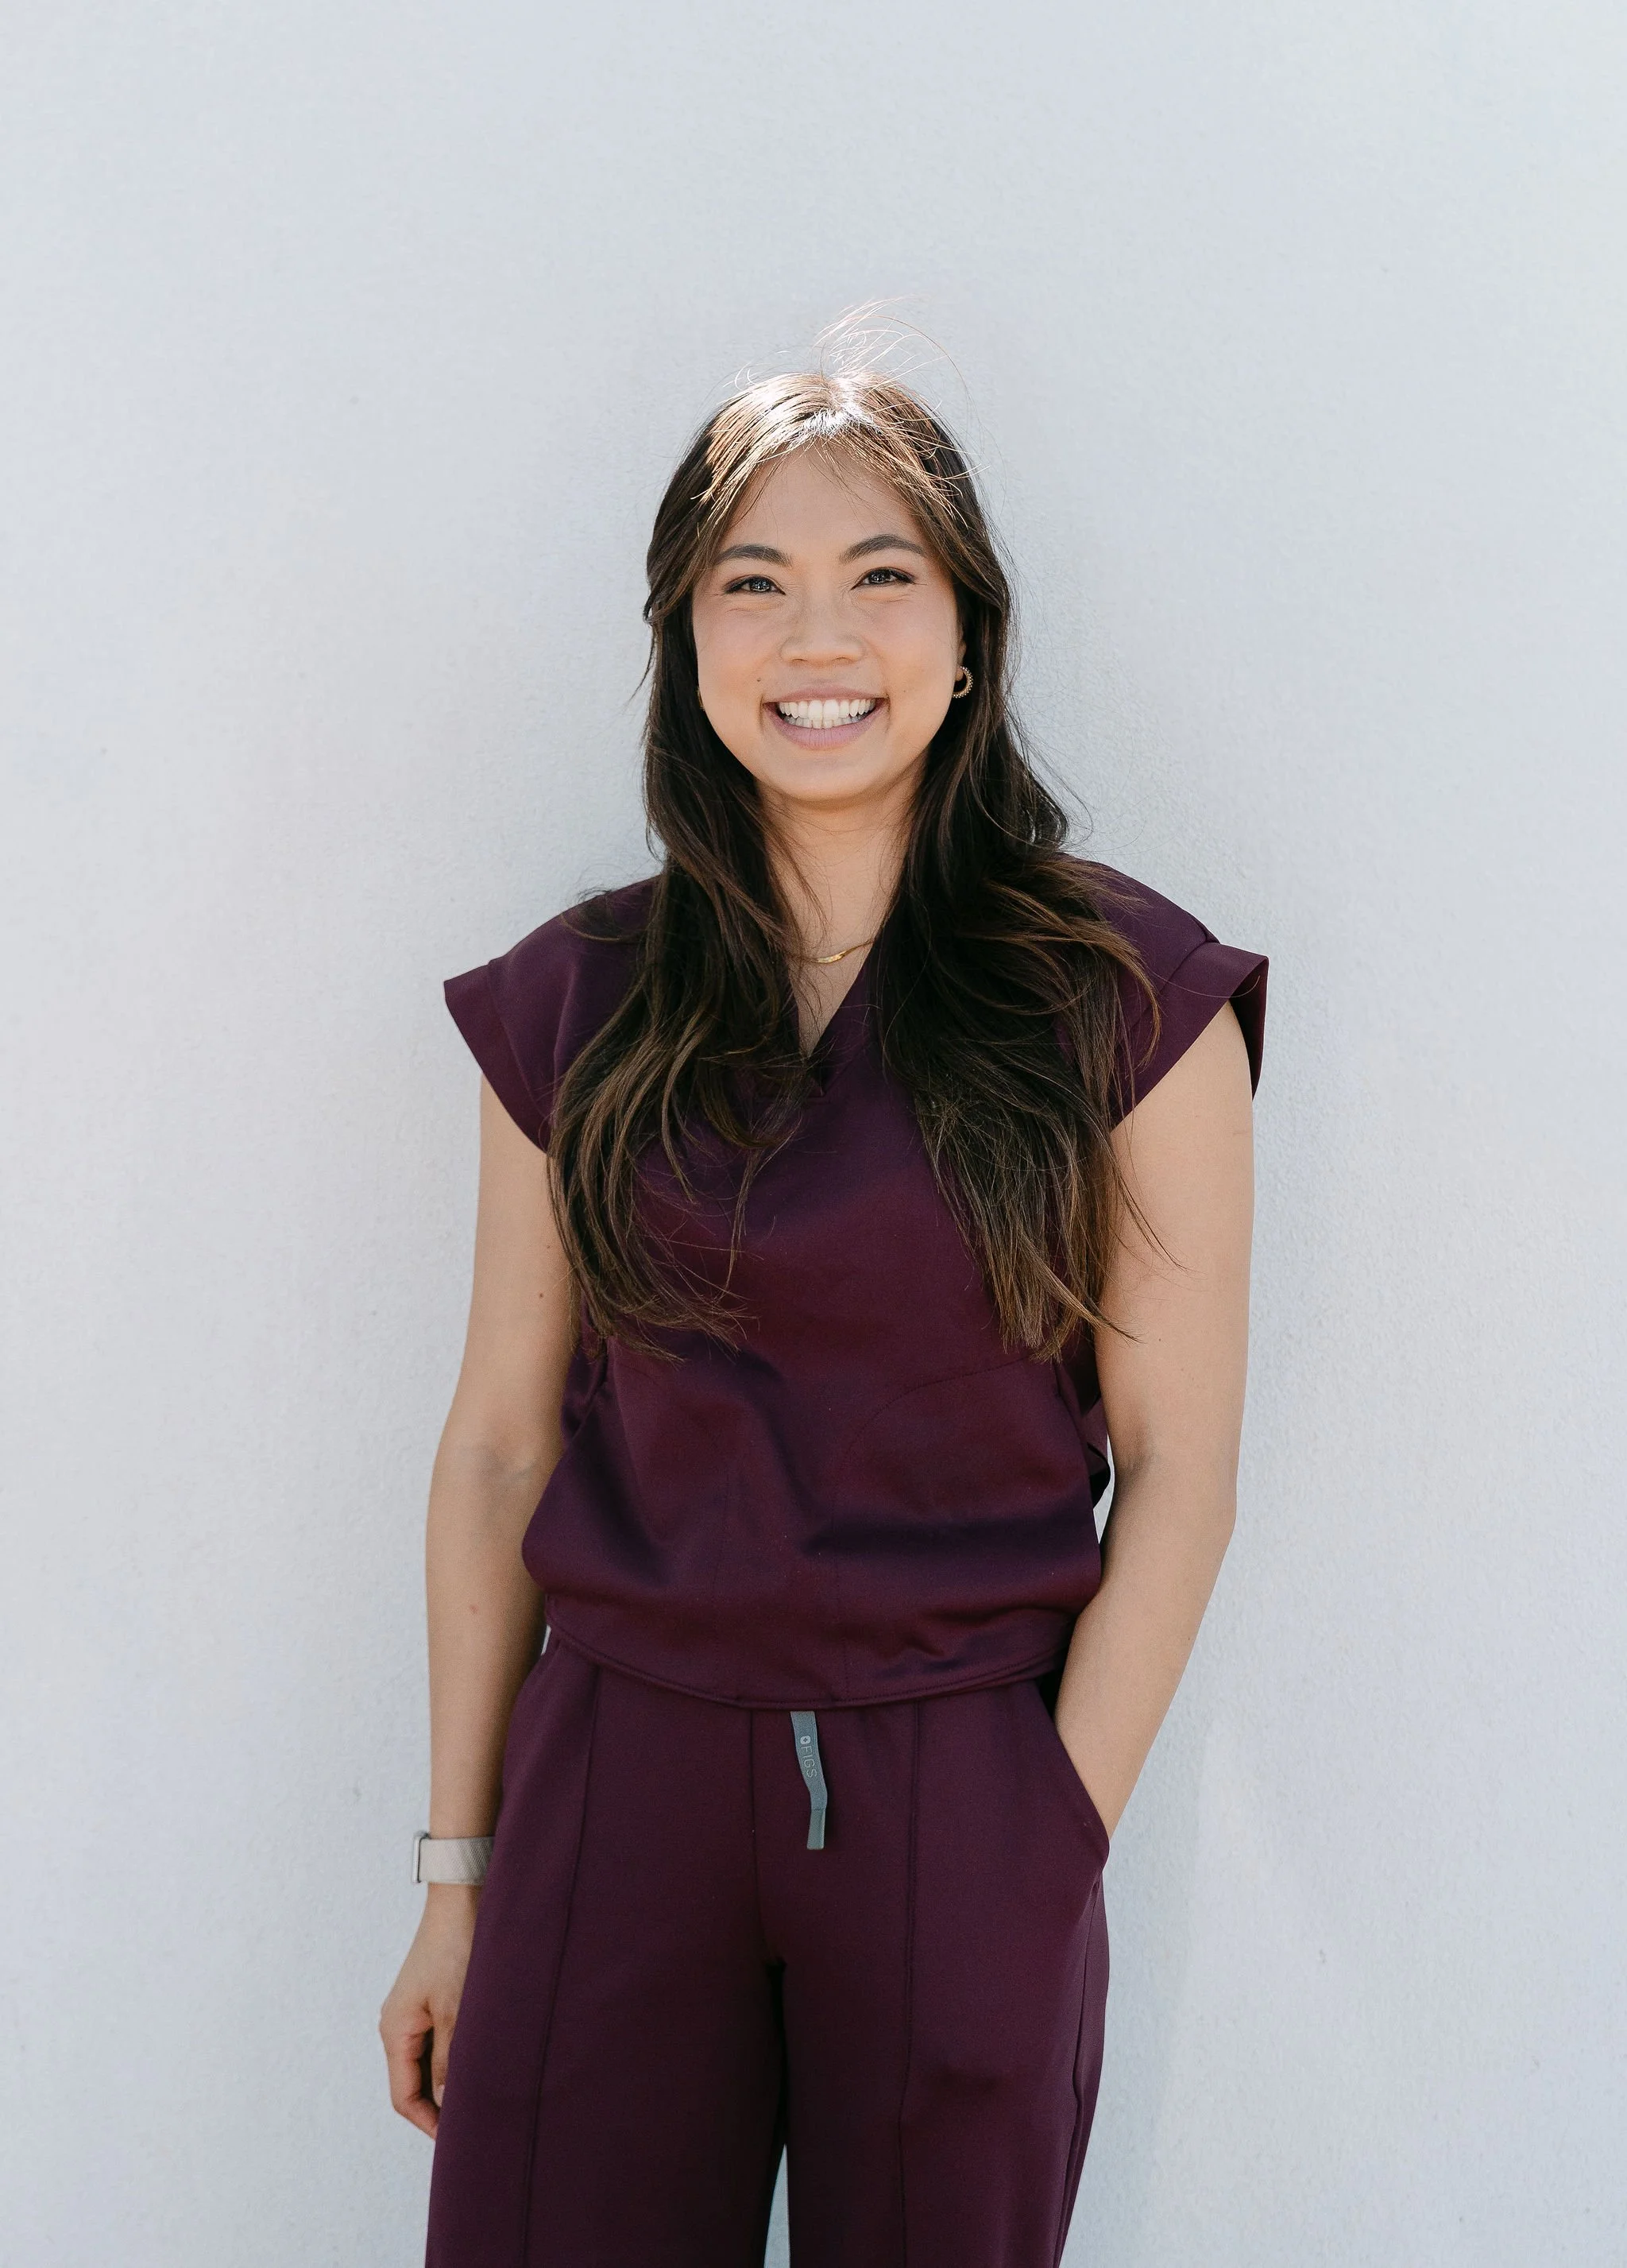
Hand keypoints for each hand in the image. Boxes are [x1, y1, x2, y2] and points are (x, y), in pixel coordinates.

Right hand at [379, 1885, 480, 2137]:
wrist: (460, 1897)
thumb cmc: (456, 1949)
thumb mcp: (456, 2010)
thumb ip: (450, 2060)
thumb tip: (448, 2105)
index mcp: (395, 2031)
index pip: (404, 2097)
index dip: (429, 2123)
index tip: (457, 2141)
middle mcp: (397, 2024)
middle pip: (414, 2082)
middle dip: (440, 2105)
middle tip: (475, 2122)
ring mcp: (412, 2010)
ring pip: (427, 2061)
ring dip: (450, 2078)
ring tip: (483, 2094)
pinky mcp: (429, 1997)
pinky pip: (437, 2039)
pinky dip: (454, 2055)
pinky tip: (480, 2060)